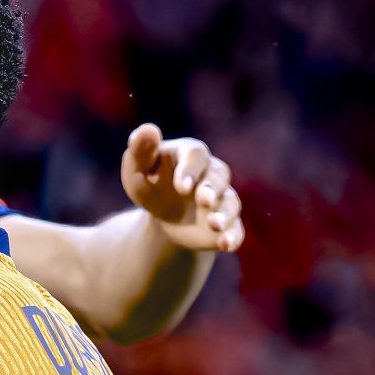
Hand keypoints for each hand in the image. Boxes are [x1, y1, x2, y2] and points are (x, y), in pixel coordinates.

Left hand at [119, 125, 241, 253]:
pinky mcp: (228, 223)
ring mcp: (222, 199)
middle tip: (204, 200)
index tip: (180, 187)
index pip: (195, 155)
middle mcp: (211, 174)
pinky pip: (236, 229)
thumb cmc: (151, 184)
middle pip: (219, 176)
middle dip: (212, 188)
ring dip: (224, 213)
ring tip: (214, 224)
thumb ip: (140, 150)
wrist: (164, 216)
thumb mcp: (138, 170)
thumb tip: (147, 129)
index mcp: (190, 155)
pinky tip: (226, 244)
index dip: (190, 169)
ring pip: (230, 203)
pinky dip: (233, 236)